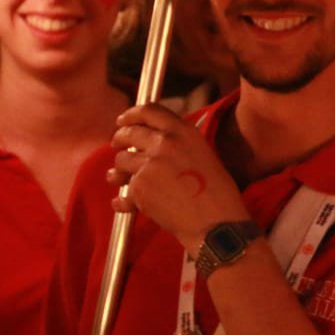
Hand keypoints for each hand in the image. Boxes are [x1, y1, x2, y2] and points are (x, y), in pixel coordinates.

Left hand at [109, 103, 249, 251]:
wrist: (215, 223)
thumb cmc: (217, 194)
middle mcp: (165, 143)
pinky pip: (123, 190)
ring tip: (120, 179)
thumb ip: (178, 144)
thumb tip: (152, 144)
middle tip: (118, 145)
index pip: (149, 110)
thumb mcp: (203, 155)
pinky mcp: (140, 187)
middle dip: (119, 139)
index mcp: (184, 132)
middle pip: (129, 132)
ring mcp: (150, 164)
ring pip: (120, 160)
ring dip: (119, 170)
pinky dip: (124, 199)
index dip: (131, 114)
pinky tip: (126, 204)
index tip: (123, 121)